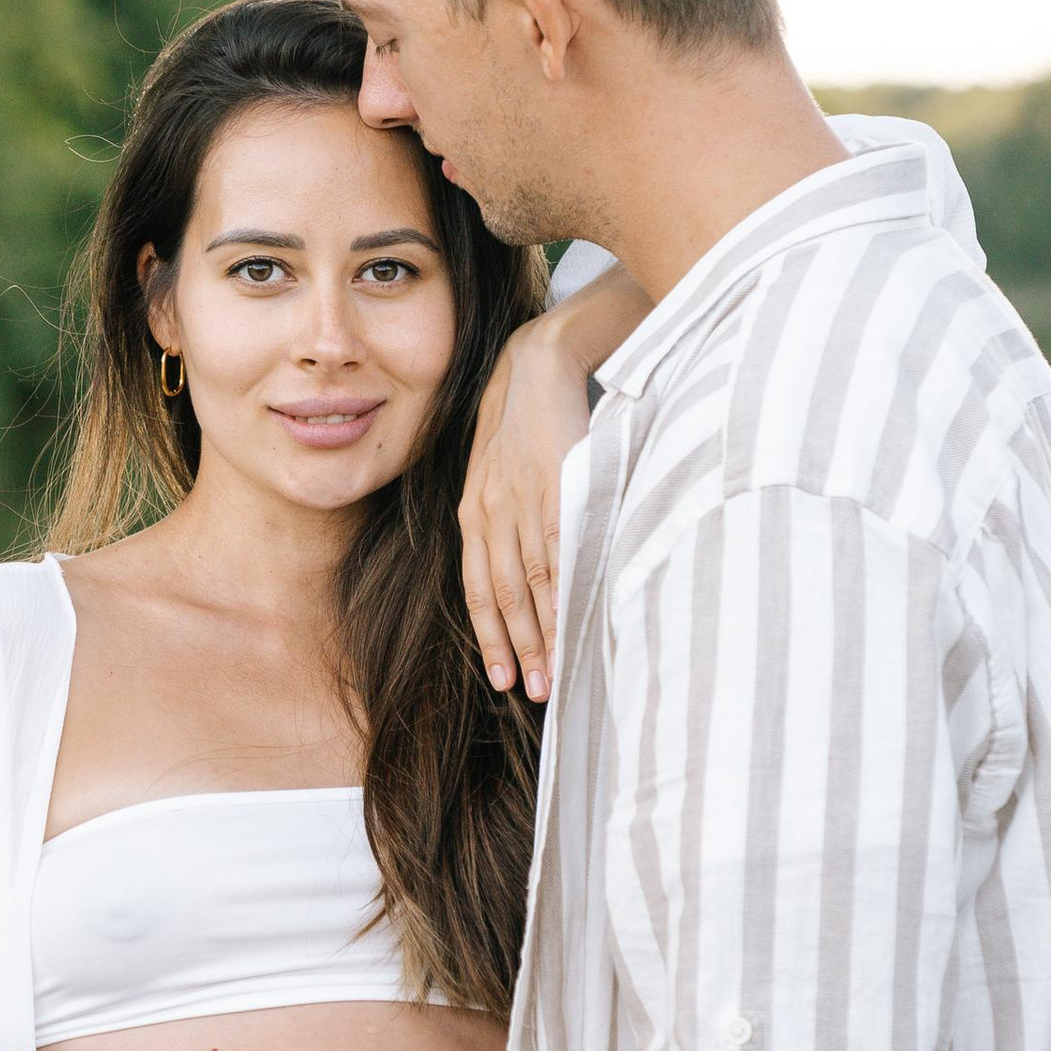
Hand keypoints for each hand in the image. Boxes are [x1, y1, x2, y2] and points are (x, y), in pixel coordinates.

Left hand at [458, 279, 642, 699]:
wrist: (540, 359)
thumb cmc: (526, 420)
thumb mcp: (501, 470)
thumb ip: (506, 517)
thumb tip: (526, 569)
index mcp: (474, 510)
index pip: (481, 587)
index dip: (492, 635)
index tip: (505, 679)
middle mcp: (490, 510)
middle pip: (505, 594)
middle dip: (520, 648)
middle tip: (537, 691)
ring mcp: (522, 498)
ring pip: (532, 579)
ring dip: (545, 630)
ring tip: (559, 671)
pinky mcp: (555, 482)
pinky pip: (559, 546)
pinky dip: (566, 588)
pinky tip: (575, 618)